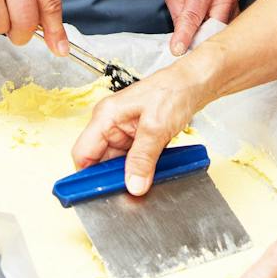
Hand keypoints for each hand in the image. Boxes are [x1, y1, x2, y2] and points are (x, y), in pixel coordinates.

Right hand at [69, 64, 206, 194]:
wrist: (194, 83)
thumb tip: (133, 185)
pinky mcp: (136, 136)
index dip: (87, 175)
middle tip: (127, 193)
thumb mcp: (156, 128)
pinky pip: (131, 159)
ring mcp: (123, 131)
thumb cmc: (174, 90)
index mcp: (105, 116)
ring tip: (142, 182)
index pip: (82, 153)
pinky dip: (139, 168)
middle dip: (111, 178)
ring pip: (116, 162)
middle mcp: (110, 124)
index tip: (97, 194)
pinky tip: (149, 173)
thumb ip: (143, 159)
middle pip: (99, 161)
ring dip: (128, 174)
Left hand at [164, 0, 240, 55]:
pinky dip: (214, 39)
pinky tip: (206, 38)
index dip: (185, 35)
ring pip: (220, 35)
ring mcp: (235, 10)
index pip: (193, 17)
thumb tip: (180, 37)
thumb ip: (177, 13)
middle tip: (185, 51)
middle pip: (211, 30)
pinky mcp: (239, 18)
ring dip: (206, 42)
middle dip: (197, 42)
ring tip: (195, 44)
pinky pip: (226, 34)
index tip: (178, 50)